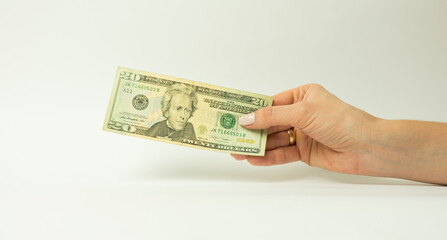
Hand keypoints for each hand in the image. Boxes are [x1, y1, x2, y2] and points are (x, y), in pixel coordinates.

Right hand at [231, 84, 376, 175]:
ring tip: (237, 151)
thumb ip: (272, 116)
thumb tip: (247, 118)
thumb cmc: (341, 121)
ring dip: (257, 146)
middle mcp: (301, 113)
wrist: (366, 147)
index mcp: (302, 95)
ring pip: (274, 139)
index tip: (232, 115)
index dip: (251, 110)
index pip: (270, 102)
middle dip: (251, 130)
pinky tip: (254, 159)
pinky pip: (282, 153)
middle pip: (270, 122)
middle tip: (230, 136)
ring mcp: (302, 133)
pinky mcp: (305, 152)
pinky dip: (268, 157)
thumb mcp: (302, 112)